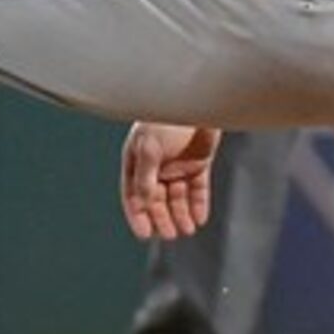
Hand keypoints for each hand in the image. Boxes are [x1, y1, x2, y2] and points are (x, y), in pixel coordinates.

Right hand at [120, 121, 221, 239]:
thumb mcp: (150, 146)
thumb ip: (146, 175)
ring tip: (187, 230)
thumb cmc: (166, 118)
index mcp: (138, 161)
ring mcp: (178, 164)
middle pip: (157, 200)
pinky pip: (197, 188)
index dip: (138, 215)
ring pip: (177, 197)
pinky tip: (200, 219)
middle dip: (162, 218)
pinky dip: (198, 204)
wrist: (198, 98)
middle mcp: (156, 166)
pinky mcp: (200, 161)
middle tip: (170, 234)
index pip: (134, 195)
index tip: (144, 234)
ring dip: (181, 215)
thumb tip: (145, 202)